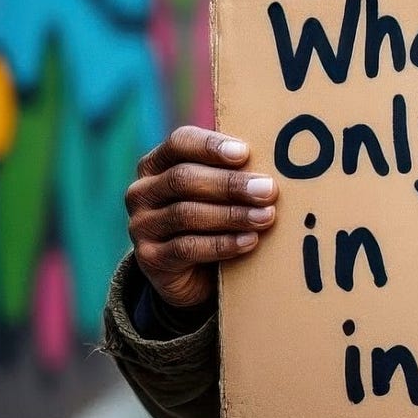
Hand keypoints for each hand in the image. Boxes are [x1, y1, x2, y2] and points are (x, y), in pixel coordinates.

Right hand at [124, 126, 278, 308]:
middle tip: (267, 190)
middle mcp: (142, 191)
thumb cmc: (213, 219)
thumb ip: (234, 174)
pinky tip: (249, 241)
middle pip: (184, 178)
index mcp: (157, 164)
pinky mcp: (150, 258)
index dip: (211, 146)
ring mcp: (142, 226)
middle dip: (230, 184)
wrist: (192, 275)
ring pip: (186, 214)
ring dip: (232, 214)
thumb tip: (275, 167)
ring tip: (266, 217)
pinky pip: (187, 248)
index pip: (179, 143)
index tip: (244, 153)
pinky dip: (222, 244)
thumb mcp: (218, 193)